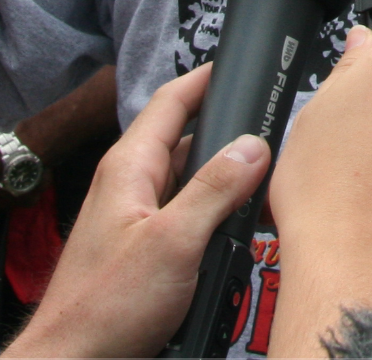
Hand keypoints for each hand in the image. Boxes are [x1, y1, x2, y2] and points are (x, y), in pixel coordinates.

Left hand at [5, 63, 272, 359]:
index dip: (204, 79)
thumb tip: (251, 145)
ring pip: (188, 183)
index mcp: (128, 168)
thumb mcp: (173, 242)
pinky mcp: (141, 251)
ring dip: (222, 182)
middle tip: (268, 133)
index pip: (170, 101)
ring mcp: (133, 220)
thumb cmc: (104, 308)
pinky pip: (184, 217)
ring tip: (258, 186)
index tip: (237, 64)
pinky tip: (232, 233)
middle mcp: (128, 187)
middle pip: (185, 142)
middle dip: (226, 136)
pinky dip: (212, 217)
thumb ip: (214, 190)